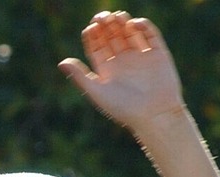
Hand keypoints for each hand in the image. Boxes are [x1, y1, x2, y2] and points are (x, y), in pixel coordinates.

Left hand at [57, 11, 185, 135]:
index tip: (91, 28)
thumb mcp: (97, 92)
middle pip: (112, 36)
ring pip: (129, 33)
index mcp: (107, 70)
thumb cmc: (123, 108)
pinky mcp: (158, 54)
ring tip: (116, 17)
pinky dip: (142, 26)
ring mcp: (141, 57)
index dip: (93, 35)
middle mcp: (123, 62)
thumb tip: (61, 62)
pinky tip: (133, 24)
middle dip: (106, 25)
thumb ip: (80, 76)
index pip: (97, 46)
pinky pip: (150, 35)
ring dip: (122, 23)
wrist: (153, 116)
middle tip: (102, 17)